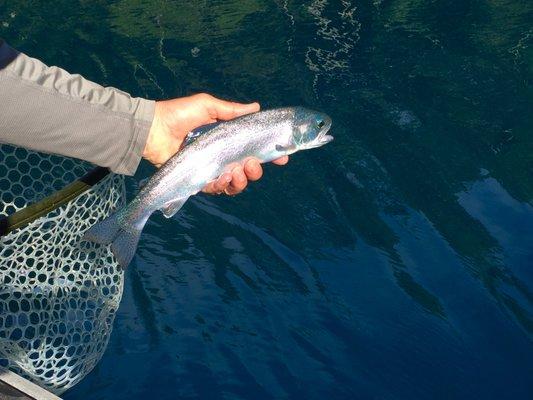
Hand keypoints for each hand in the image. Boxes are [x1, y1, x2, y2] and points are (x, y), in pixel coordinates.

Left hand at [144, 93, 287, 194]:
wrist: (153, 129)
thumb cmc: (178, 114)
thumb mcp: (208, 106)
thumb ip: (232, 110)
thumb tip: (257, 107)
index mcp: (227, 140)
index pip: (253, 149)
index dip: (270, 154)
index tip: (283, 157)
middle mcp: (222, 156)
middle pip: (248, 170)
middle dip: (256, 170)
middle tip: (252, 164)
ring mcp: (211, 169)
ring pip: (236, 183)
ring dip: (242, 181)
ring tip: (237, 173)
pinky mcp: (198, 180)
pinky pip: (217, 189)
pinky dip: (223, 186)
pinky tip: (223, 178)